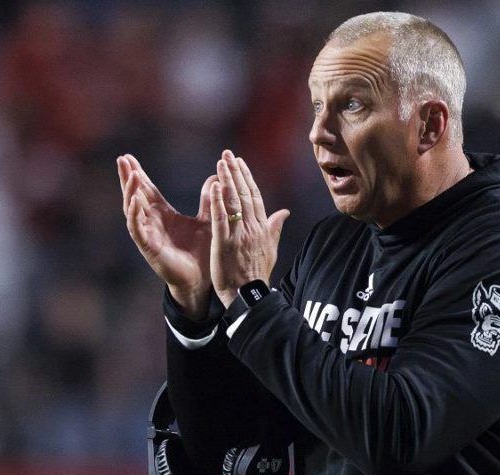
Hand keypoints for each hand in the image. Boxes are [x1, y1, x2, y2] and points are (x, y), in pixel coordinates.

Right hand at [118, 154, 217, 317]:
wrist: (202, 280)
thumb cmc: (202, 252)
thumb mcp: (206, 220)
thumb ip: (209, 199)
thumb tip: (216, 176)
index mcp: (163, 214)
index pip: (147, 190)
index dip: (138, 174)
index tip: (129, 157)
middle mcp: (152, 222)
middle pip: (135, 196)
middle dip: (128, 178)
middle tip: (122, 159)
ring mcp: (148, 235)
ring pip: (133, 210)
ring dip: (130, 192)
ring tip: (131, 175)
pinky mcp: (149, 248)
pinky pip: (137, 230)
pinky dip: (134, 216)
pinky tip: (133, 202)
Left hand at [210, 150, 290, 306]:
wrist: (249, 296)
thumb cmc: (258, 274)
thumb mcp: (271, 249)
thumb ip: (275, 228)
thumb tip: (285, 211)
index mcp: (261, 228)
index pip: (254, 196)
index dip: (247, 177)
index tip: (240, 162)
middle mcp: (252, 228)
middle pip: (244, 194)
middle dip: (236, 172)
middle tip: (227, 154)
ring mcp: (238, 236)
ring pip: (233, 202)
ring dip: (227, 180)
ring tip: (220, 163)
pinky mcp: (224, 244)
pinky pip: (221, 219)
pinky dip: (218, 202)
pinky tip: (214, 186)